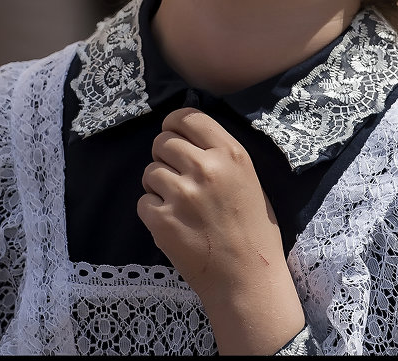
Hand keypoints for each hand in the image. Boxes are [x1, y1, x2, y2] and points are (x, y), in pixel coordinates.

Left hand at [137, 107, 305, 353]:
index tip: (173, 134)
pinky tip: (173, 224)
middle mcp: (204, 168)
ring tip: (178, 204)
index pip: (187, 117)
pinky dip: (153, 211)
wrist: (247, 280)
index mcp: (230, 154)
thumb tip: (189, 138)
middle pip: (162, 141)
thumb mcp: (249, 180)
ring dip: (158, 185)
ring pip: (149, 171)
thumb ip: (220, 156)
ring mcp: (181, 194)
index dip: (174, 124)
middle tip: (177, 176)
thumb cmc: (254, 232)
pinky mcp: (161, 220)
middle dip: (164, 156)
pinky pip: (143, 201)